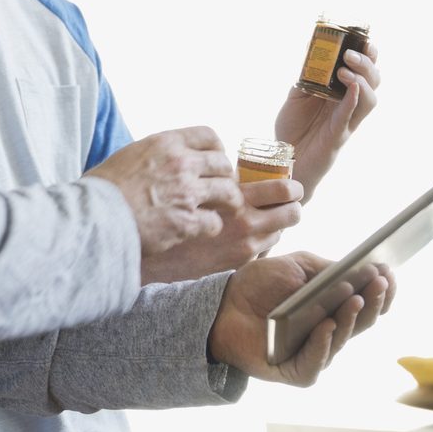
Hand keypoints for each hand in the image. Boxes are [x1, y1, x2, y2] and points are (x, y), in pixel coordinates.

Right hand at [84, 127, 241, 255]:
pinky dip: (210, 227)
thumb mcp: (129, 155)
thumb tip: (164, 160)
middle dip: (226, 177)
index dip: (217, 150)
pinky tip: (201, 229)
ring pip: (229, 193)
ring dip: (227, 203)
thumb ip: (154, 155)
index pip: (209, 136)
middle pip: (224, 165)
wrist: (92, 216)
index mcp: (165, 143)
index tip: (214, 162)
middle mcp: (180, 163)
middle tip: (221, 189)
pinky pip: (214, 222)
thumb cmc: (102, 189)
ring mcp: (186, 193)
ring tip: (222, 210)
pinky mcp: (186, 221)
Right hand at [140, 179, 303, 283]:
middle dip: (292, 202)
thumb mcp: (191, 180)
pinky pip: (262, 249)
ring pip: (279, 231)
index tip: (287, 182)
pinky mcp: (237, 262)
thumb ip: (214, 174)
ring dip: (274, 223)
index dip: (289, 184)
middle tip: (288, 198)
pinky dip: (260, 240)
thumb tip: (232, 169)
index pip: (281, 188)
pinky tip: (245, 235)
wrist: (140, 242)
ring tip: (262, 217)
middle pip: (292, 210)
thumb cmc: (162, 204)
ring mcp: (243, 245)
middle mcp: (244, 220)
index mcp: (234, 195)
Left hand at [207, 252, 395, 386]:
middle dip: (374, 301)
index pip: (367, 303)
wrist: (223, 304)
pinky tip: (326, 326)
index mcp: (334, 307)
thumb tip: (361, 270)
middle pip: (361, 321)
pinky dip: (322, 345)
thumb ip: (327, 268)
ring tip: (354, 298)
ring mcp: (315, 352)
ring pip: (341, 340)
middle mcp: (330, 332)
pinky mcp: (296, 371)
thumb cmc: (261, 284)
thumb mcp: (297, 266)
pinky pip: (314, 363)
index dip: (381, 290)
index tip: (389, 272)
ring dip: (350, 319)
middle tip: (380, 282)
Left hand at [274, 44, 381, 202]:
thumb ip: (306, 74)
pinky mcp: (338, 136)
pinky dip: (352, 100)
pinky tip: (350, 87)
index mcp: (343, 93)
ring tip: (345, 70)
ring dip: (361, 81)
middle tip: (350, 54)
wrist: (284, 157)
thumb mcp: (298, 94)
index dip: (369, 54)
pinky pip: (350, 117)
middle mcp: (350, 105)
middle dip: (368, 64)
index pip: (365, 70)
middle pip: (374, 82)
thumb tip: (310, 46)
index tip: (363, 38)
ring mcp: (346, 121)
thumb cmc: (293, 127)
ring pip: (369, 100)